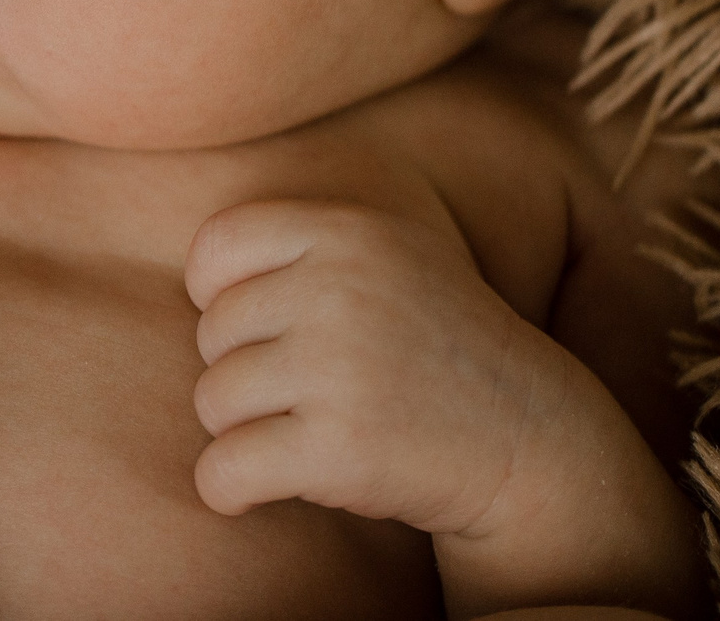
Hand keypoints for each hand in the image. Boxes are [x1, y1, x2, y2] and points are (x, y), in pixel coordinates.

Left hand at [185, 200, 577, 536]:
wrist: (530, 442)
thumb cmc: (433, 348)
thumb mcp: (388, 258)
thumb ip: (301, 247)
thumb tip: (189, 272)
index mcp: (351, 232)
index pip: (218, 246)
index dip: (216, 294)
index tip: (255, 330)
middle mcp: (342, 289)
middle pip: (212, 333)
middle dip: (243, 373)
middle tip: (307, 395)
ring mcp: (340, 368)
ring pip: (211, 402)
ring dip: (243, 431)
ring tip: (305, 433)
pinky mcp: (338, 448)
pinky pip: (223, 469)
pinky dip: (228, 488)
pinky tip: (260, 488)